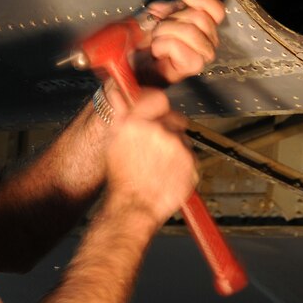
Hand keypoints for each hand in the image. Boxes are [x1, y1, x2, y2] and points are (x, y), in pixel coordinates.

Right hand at [105, 89, 197, 228]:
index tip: (158, 113)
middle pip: (173, 119)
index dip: (159, 108)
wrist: (134, 207)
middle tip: (155, 147)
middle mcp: (159, 131)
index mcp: (137, 123)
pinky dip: (182, 162)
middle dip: (167, 129)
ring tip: (158, 164)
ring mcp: (177, 146)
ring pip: (182, 138)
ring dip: (174, 147)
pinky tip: (167, 172)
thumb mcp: (112, 141)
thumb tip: (121, 95)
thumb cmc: (122, 178)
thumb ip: (120, 114)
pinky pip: (189, 156)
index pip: (159, 99)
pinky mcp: (191, 162)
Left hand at [135, 0, 225, 85]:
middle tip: (158, 29)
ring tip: (156, 40)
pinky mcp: (190, 68)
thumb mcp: (158, 12)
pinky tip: (157, 51)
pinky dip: (162, 44)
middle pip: (202, 18)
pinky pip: (179, 46)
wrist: (127, 57)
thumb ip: (178, 4)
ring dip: (165, 31)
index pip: (217, 11)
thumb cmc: (141, 37)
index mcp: (201, 28)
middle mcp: (206, 42)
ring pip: (191, 31)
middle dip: (173, 19)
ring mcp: (201, 57)